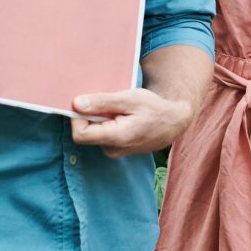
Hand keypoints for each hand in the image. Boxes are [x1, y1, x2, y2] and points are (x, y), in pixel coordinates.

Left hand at [71, 87, 193, 156]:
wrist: (174, 122)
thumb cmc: (155, 108)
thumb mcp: (130, 99)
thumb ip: (102, 102)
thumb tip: (76, 104)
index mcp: (116, 138)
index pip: (80, 134)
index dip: (78, 117)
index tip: (87, 103)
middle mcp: (113, 150)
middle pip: (86, 133)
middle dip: (92, 116)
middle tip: (110, 104)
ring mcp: (116, 152)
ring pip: (95, 134)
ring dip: (102, 119)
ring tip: (121, 110)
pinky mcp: (118, 151)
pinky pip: (103, 136)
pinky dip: (108, 124)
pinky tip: (123, 117)